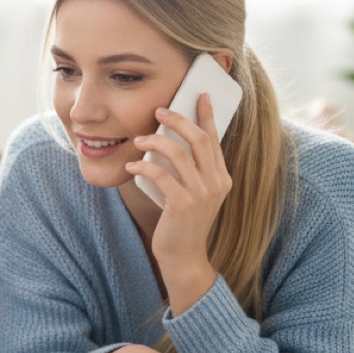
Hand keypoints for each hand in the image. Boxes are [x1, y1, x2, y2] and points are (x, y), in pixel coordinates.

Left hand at [127, 96, 232, 311]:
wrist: (183, 256)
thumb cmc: (183, 223)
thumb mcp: (195, 194)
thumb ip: (192, 171)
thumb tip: (171, 141)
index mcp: (222, 177)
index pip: (214, 139)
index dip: (206, 116)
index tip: (199, 96)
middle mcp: (216, 183)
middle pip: (198, 139)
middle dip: (178, 120)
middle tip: (159, 111)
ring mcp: (201, 194)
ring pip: (178, 153)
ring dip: (155, 141)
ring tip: (139, 139)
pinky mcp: (182, 204)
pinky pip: (160, 174)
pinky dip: (143, 166)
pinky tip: (131, 166)